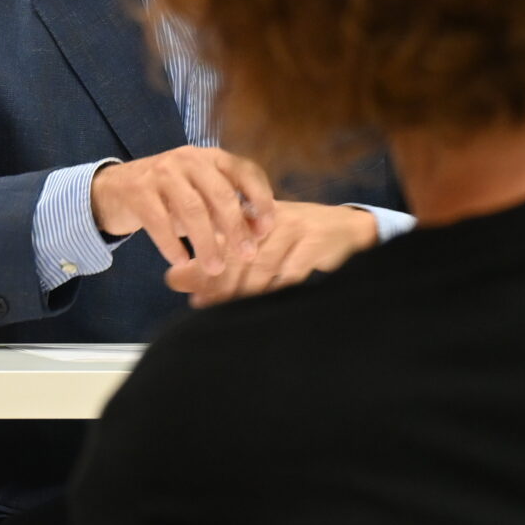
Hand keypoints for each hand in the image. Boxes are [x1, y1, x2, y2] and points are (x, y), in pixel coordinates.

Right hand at [90, 146, 276, 276]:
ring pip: (192, 209)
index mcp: (211, 157)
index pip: (245, 171)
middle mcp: (189, 159)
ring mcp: (162, 172)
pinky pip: (159, 221)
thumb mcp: (201, 196)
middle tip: (247, 254)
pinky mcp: (138, 190)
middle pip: (220, 193)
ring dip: (206, 241)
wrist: (114, 188)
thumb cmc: (169, 195)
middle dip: (236, 227)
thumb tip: (257, 233)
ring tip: (215, 267)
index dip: (260, 198)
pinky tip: (180, 261)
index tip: (267, 227)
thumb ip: (226, 208)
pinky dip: (171, 244)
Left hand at [165, 201, 378, 306]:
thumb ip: (225, 252)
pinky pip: (291, 273)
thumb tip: (178, 278)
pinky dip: (277, 291)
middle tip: (197, 302)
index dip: (200, 260)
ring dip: (243, 291)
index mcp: (255, 214)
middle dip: (216, 280)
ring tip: (225, 309)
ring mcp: (295, 229)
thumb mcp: (261, 236)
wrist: (348, 226)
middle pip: (238, 253)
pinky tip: (266, 306)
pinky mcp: (315, 243)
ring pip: (263, 266)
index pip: (221, 237)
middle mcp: (272, 219)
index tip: (176, 280)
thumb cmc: (298, 236)